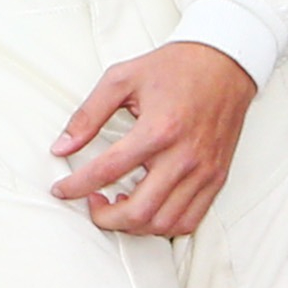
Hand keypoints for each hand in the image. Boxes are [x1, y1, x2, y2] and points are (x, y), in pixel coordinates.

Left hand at [45, 39, 256, 238]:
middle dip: (105, 218)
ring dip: (133, 225)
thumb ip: (88, 115)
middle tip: (91, 203)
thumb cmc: (176, 67)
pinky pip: (190, 220)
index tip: (62, 189)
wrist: (225, 63)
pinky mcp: (217, 177)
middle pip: (139, 210)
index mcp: (159, 129)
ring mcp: (204, 171)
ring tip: (117, 204)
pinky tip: (147, 208)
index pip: (108, 170)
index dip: (76, 186)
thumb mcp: (122, 79)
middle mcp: (185, 155)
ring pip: (164, 223)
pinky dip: (162, 225)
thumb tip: (62, 146)